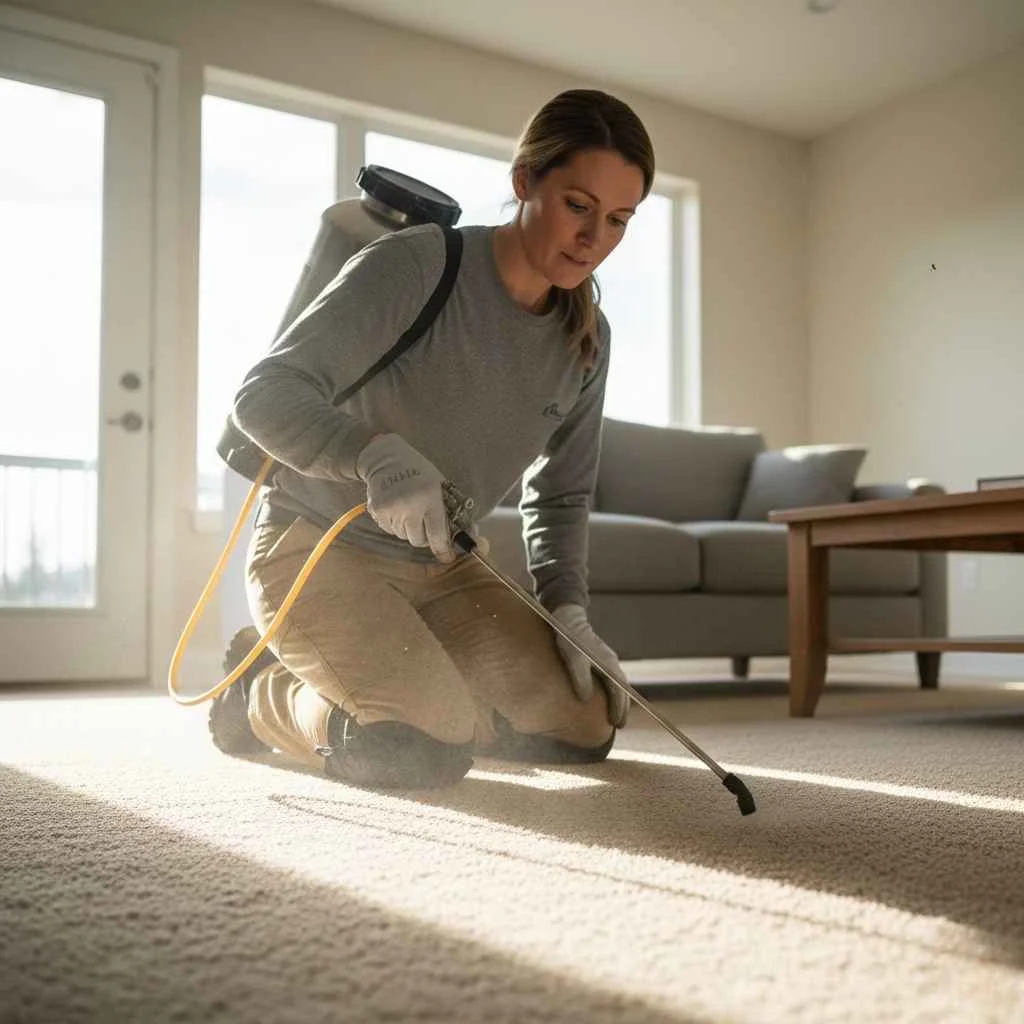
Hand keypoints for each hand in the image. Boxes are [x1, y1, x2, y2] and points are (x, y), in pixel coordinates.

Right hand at [355, 433, 453, 562]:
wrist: (386, 458)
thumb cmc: (419, 472)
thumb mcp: (441, 486)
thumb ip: (452, 511)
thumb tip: (470, 536)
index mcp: (430, 498)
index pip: (438, 535)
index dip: (444, 550)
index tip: (447, 557)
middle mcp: (410, 507)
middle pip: (418, 540)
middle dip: (424, 536)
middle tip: (424, 521)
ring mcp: (391, 510)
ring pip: (403, 536)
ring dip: (409, 529)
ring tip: (409, 509)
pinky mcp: (377, 512)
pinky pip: (390, 530)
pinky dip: (396, 524)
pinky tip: (397, 508)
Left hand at [551, 603, 629, 727]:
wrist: (567, 616)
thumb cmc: (569, 637)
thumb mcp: (572, 657)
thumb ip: (579, 677)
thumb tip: (585, 699)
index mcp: (608, 664)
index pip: (619, 692)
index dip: (619, 709)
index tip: (618, 724)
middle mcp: (611, 662)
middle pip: (622, 689)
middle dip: (622, 707)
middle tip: (619, 725)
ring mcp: (606, 659)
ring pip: (617, 684)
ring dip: (618, 700)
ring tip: (614, 715)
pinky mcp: (598, 657)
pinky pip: (610, 678)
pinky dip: (611, 691)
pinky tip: (602, 697)